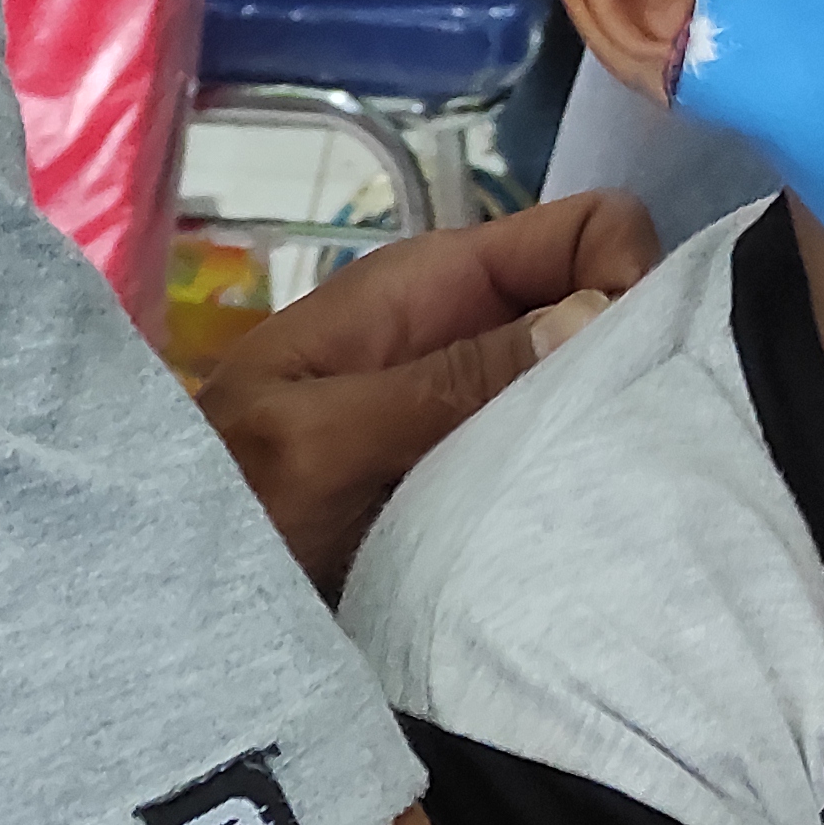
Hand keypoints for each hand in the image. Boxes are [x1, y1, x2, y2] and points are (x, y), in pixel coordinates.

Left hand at [199, 193, 654, 590]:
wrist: (171, 597)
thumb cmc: (227, 504)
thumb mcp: (322, 439)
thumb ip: (448, 381)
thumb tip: (597, 316)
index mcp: (430, 286)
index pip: (582, 227)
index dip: (631, 278)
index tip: (640, 369)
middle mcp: (468, 333)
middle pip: (605, 310)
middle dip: (637, 361)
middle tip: (652, 448)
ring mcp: (476, 409)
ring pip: (591, 391)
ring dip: (614, 435)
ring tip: (635, 500)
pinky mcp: (480, 483)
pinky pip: (562, 463)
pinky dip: (585, 487)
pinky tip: (598, 536)